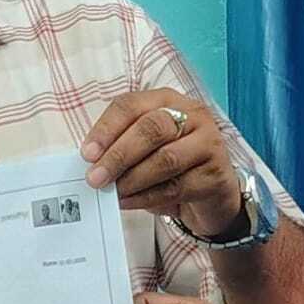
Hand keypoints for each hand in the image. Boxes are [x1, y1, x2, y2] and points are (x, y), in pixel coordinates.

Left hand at [81, 89, 242, 236]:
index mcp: (167, 101)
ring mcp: (209, 142)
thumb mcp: (145, 150)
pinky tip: (129, 202)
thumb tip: (91, 162)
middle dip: (119, 154)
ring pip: (166, 159)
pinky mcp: (216, 173)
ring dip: (133, 179)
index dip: (106, 129)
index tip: (87, 154)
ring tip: (113, 192)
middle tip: (96, 177)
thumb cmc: (171, 167)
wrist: (211, 195)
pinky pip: (177, 187)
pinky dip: (147, 197)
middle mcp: (192, 115)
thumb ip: (121, 147)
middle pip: (152, 127)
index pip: (131, 105)